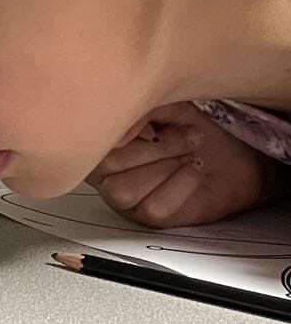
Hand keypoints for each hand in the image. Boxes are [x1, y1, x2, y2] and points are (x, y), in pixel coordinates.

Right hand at [88, 103, 288, 226]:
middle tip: (191, 136)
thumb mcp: (167, 105)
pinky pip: (153, 207)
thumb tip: (124, 127)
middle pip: (109, 164)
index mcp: (100, 141)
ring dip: (166, 167)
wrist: (231, 156)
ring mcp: (122, 198)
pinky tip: (194, 171)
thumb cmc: (191, 128)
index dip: (125, 129)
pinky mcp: (148, 217)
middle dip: (159, 147)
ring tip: (191, 156)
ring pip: (124, 190)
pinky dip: (179, 185)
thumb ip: (142, 109)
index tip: (159, 123)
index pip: (92, 139)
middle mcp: (102, 172)